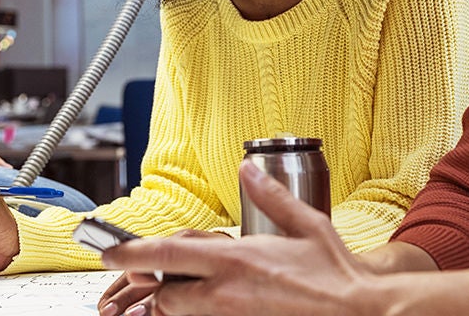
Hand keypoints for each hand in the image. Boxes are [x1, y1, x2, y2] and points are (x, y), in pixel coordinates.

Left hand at [101, 161, 371, 315]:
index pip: (165, 254)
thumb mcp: (307, 224)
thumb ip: (270, 195)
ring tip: (179, 294)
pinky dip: (195, 315)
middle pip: (163, 293)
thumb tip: (248, 168)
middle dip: (150, 286)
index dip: (128, 253)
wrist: (362, 312)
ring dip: (173, 304)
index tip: (106, 249)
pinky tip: (203, 307)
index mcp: (236, 257)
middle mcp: (226, 291)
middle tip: (139, 280)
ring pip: (179, 314)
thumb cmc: (337, 274)